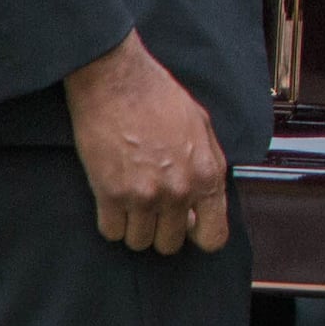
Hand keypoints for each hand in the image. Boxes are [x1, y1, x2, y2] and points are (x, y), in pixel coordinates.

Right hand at [65, 31, 230, 253]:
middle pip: (170, 244)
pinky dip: (111, 221)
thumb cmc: (158, 98)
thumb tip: (202, 201)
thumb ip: (206, 168)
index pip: (214, 236)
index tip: (187, 226)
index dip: (199, 235)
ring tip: (132, 201)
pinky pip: (111, 231)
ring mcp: (144, 195)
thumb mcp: (202, 129)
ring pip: (139, 242)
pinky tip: (112, 200)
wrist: (118, 82)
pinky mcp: (110, 194)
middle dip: (162, 229)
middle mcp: (179, 191)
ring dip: (135, 226)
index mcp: (207, 175)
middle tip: (153, 208)